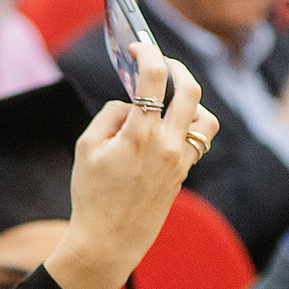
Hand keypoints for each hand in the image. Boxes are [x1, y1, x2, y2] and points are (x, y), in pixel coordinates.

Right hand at [46, 41, 219, 288]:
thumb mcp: (84, 149)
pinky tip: (170, 127)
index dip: (147, 55)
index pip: (153, 79)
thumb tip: (129, 102)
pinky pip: (200, 137)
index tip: (138, 47)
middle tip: (160, 63)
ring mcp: (181, 158)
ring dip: (188, 99)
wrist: (108, 240)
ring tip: (169, 100)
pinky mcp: (185, 171)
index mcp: (139, 135)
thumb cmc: (90, 196)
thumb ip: (108, 116)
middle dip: (175, 68)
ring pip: (203, 114)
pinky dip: (189, 124)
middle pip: (190, 89)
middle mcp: (167, 143)